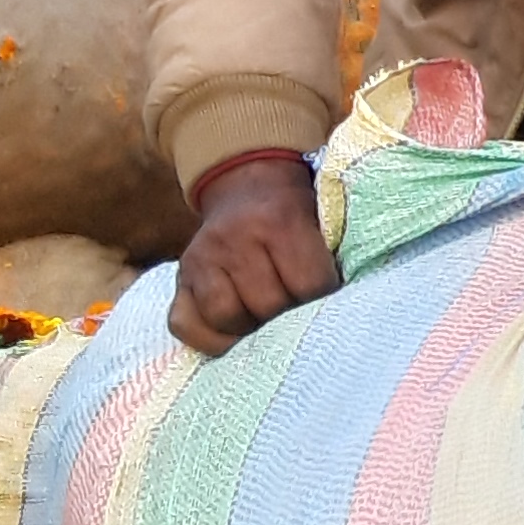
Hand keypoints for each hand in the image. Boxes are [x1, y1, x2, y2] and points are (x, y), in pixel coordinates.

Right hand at [169, 160, 338, 355]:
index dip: (324, 299)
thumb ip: (330, 260)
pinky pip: (186, 325)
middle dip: (289, 317)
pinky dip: (210, 338)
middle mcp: (234, 238)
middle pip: (268, 306)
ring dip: (251, 329)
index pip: (309, 285)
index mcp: (279, 221)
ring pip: (227, 318)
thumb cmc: (295, 214)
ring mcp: (201, 259)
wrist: (247, 185)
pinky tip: (234, 333)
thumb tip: (342, 315)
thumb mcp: (320, 221)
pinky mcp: (181, 278)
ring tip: (267, 322)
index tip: (329, 299)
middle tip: (298, 312)